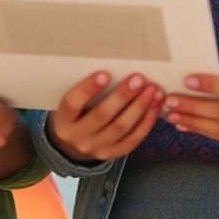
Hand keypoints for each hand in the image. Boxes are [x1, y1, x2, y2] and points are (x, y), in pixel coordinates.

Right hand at [47, 71, 162, 162]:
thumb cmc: (77, 112)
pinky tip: (155, 106)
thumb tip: (115, 64)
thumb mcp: (74, 102)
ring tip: (153, 90)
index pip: (73, 104)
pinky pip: (133, 139)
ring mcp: (96, 148)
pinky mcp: (113, 154)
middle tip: (138, 78)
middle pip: (101, 116)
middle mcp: (78, 137)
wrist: (73, 144)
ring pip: (121, 128)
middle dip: (122, 96)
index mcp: (64, 120)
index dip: (87, 89)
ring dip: (140, 107)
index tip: (104, 73)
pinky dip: (146, 121)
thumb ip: (87, 90)